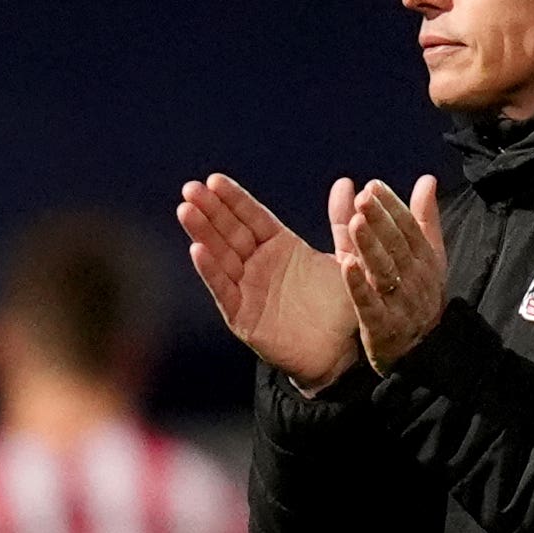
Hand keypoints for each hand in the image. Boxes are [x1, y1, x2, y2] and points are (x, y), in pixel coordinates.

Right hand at [177, 176, 360, 390]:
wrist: (340, 353)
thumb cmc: (341, 307)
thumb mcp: (347, 259)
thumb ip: (341, 222)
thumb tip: (345, 182)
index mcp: (280, 246)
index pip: (252, 217)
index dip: (233, 199)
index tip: (214, 180)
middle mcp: (259, 264)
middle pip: (230, 232)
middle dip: (210, 210)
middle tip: (190, 188)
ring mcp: (248, 289)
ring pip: (221, 256)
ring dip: (202, 233)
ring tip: (186, 210)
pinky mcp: (242, 316)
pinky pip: (224, 291)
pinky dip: (210, 271)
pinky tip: (197, 250)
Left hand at [335, 176, 449, 371]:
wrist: (422, 353)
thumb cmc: (417, 297)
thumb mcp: (424, 258)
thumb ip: (420, 219)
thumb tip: (427, 180)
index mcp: (424, 259)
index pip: (409, 228)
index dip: (393, 206)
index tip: (374, 186)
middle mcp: (414, 279)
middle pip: (397, 246)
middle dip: (381, 221)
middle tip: (364, 198)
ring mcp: (399, 303)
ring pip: (384, 271)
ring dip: (370, 246)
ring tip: (356, 222)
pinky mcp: (382, 327)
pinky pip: (370, 304)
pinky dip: (358, 285)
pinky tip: (345, 264)